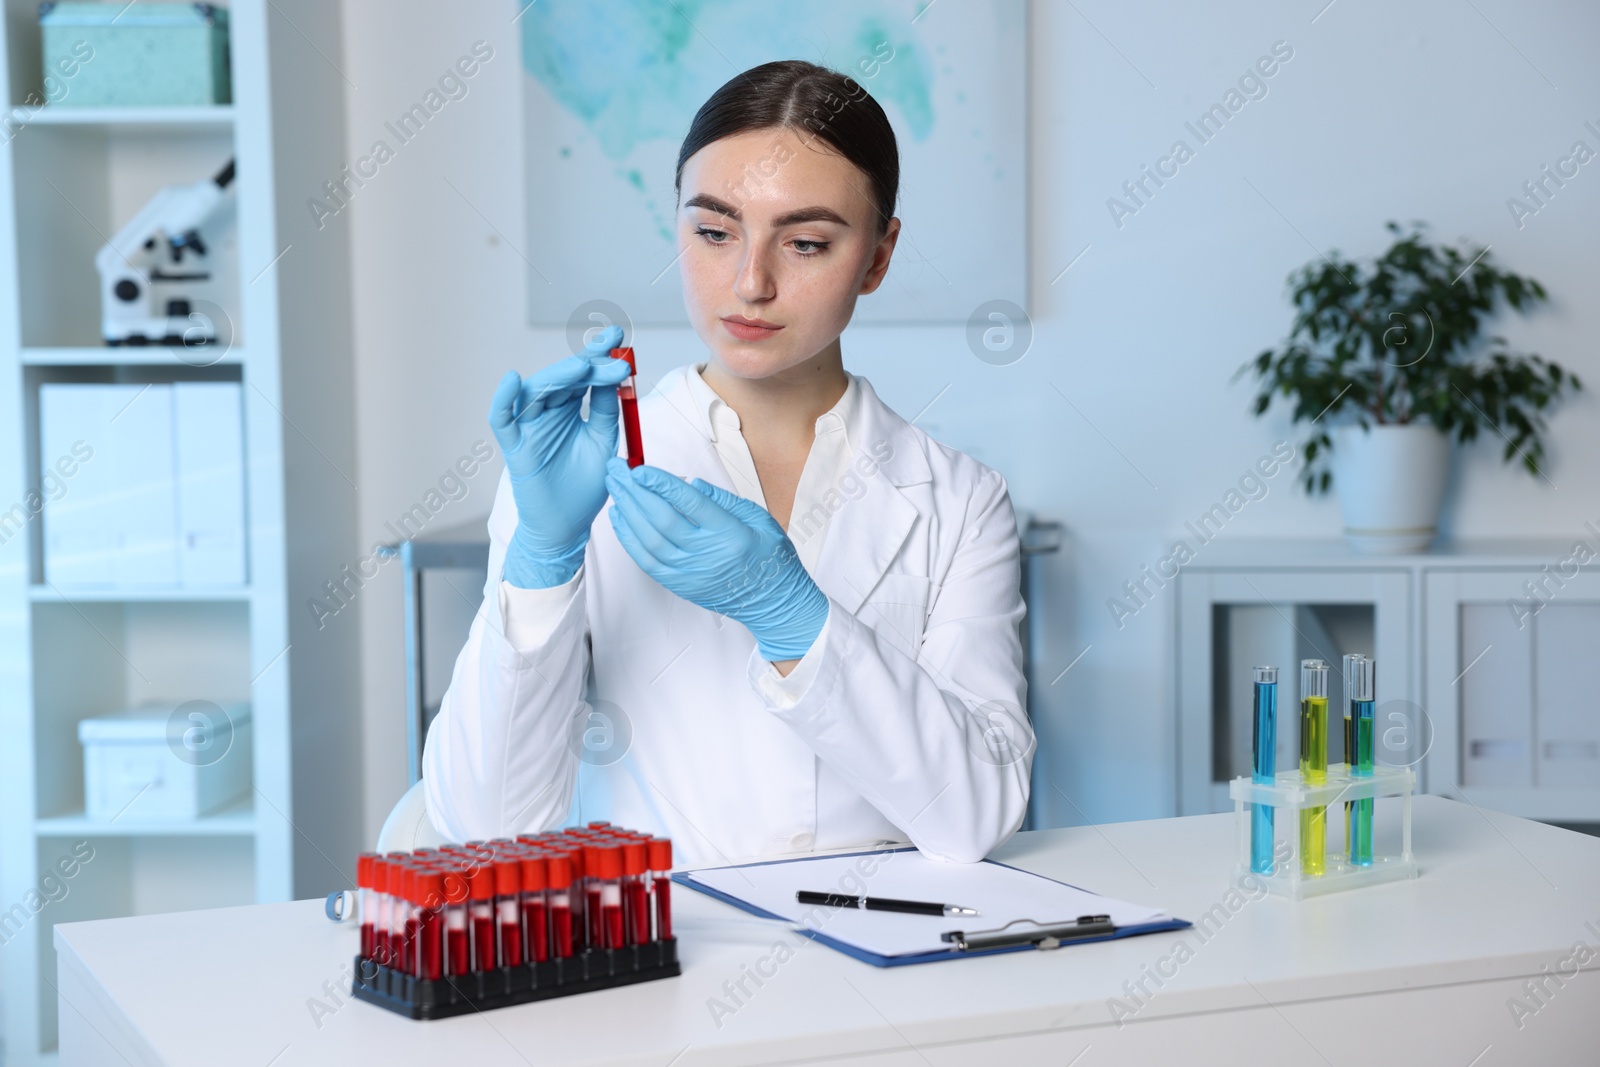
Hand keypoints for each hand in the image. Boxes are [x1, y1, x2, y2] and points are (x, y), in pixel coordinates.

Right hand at [489, 325, 632, 586]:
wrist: (568, 526)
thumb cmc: (585, 487)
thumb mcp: (604, 443)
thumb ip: (608, 411)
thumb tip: (618, 376)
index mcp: (571, 408)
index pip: (584, 374)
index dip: (599, 354)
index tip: (619, 338)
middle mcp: (548, 412)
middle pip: (563, 378)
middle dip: (587, 364)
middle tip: (612, 357)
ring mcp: (529, 427)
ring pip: (536, 391)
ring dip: (558, 376)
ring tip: (582, 366)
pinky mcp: (514, 446)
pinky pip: (501, 419)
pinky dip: (503, 399)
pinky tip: (513, 380)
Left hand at [604, 458, 828, 660]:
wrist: (772, 603)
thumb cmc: (769, 558)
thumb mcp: (760, 519)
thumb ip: (724, 499)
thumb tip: (691, 483)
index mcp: (731, 534)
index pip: (690, 504)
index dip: (662, 484)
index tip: (641, 469)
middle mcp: (708, 555)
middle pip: (662, 520)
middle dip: (635, 491)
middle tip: (617, 470)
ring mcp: (691, 573)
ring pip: (649, 540)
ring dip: (627, 511)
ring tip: (615, 488)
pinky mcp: (680, 585)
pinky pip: (647, 561)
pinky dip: (629, 538)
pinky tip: (620, 518)